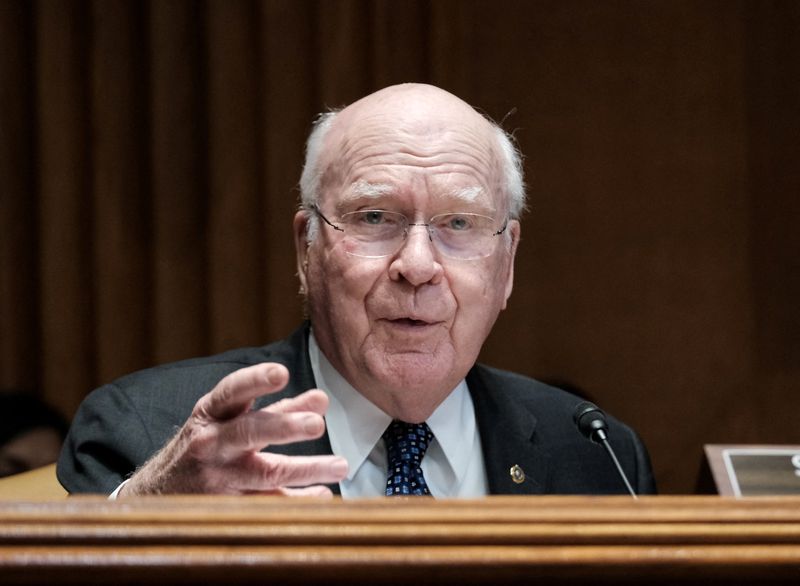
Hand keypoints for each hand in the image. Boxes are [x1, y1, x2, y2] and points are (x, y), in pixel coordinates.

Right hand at [119, 363, 347, 495]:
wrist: (158, 493)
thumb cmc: (206, 445)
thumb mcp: (228, 419)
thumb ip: (276, 409)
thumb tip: (321, 399)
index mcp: (211, 413)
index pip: (232, 391)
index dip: (256, 380)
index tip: (281, 372)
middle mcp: (212, 443)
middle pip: (250, 433)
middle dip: (286, 427)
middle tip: (318, 424)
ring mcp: (219, 478)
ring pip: (267, 474)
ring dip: (308, 469)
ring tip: (342, 465)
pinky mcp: (227, 507)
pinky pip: (269, 505)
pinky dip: (299, 500)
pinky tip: (323, 494)